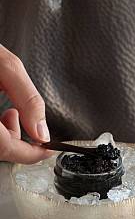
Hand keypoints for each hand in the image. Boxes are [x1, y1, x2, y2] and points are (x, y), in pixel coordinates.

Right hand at [0, 45, 51, 162]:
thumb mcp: (4, 65)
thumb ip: (28, 98)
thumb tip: (41, 131)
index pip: (4, 148)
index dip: (30, 153)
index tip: (46, 149)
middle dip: (18, 141)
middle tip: (30, 124)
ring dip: (4, 136)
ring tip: (11, 111)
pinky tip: (0, 112)